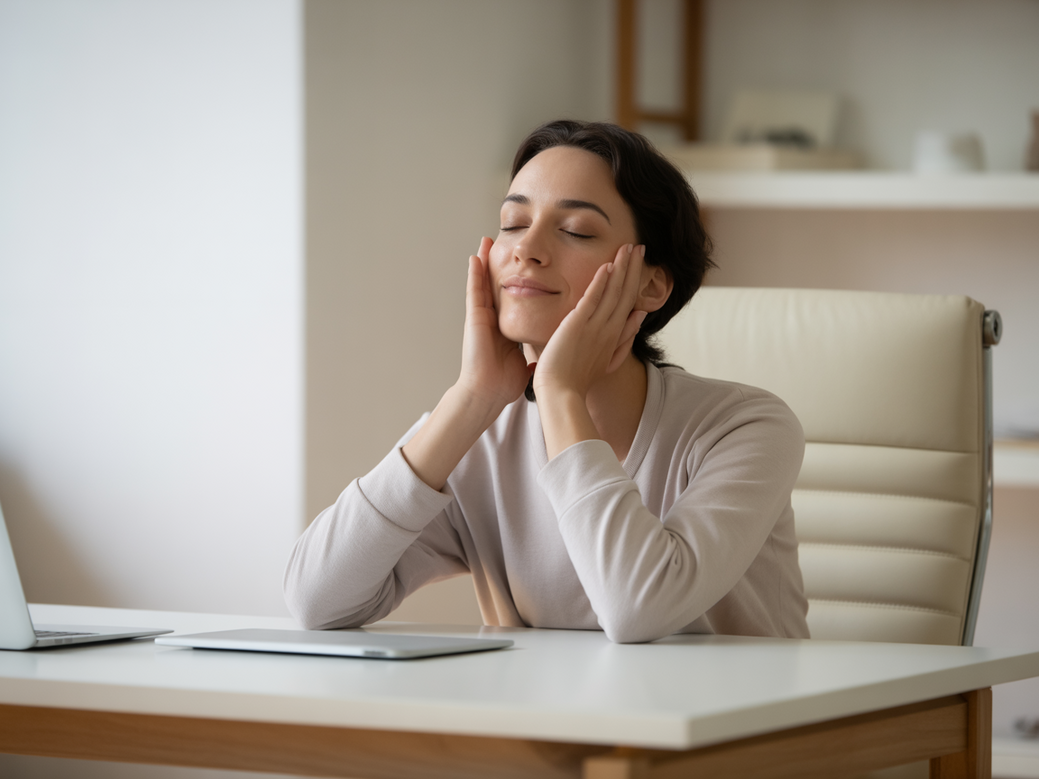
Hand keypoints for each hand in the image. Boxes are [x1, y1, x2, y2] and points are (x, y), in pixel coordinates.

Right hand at [456, 237, 531, 415]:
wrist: (488, 393)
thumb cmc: (504, 384)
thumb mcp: (526, 366)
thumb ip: (535, 359)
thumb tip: (546, 360)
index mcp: (506, 330)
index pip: (514, 300)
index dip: (518, 282)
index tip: (525, 266)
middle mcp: (492, 320)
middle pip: (497, 286)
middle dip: (501, 265)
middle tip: (505, 243)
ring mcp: (481, 317)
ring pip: (484, 283)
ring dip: (485, 262)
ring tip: (488, 241)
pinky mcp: (474, 318)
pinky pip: (474, 291)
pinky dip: (474, 273)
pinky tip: (477, 256)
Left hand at [532, 243, 647, 401]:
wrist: (561, 393)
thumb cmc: (577, 380)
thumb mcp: (608, 361)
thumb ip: (625, 339)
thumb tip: (640, 315)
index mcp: (614, 336)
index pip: (628, 301)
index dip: (635, 280)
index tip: (639, 262)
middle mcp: (609, 329)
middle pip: (625, 293)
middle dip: (633, 268)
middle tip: (639, 246)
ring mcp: (595, 327)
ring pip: (613, 292)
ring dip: (622, 268)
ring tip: (628, 247)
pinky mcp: (578, 326)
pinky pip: (593, 299)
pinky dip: (601, 283)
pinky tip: (608, 266)